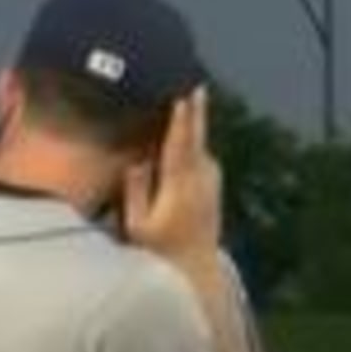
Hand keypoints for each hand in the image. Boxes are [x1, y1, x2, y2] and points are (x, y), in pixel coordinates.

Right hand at [120, 88, 223, 265]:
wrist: (195, 269)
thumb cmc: (158, 250)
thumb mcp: (138, 224)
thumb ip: (137, 189)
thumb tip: (139, 158)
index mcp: (181, 187)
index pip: (181, 145)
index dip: (182, 119)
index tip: (183, 95)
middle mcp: (202, 182)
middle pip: (197, 139)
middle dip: (195, 111)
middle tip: (196, 82)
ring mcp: (211, 184)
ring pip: (201, 146)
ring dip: (195, 122)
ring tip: (188, 93)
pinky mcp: (213, 188)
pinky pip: (202, 155)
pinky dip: (194, 138)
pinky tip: (186, 126)